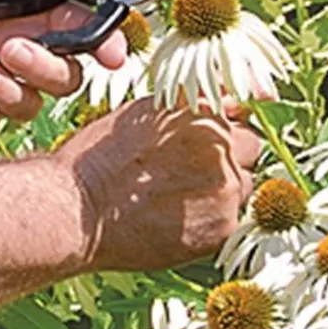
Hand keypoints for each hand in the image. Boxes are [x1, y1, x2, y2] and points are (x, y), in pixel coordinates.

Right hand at [52, 99, 263, 272]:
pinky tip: (176, 220)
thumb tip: (231, 103)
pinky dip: (211, 220)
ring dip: (222, 189)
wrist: (78, 211)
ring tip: (178, 199)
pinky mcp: (223, 225)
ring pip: (244, 186)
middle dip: (228, 157)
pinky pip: (232, 219)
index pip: (242, 113)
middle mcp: (223, 143)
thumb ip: (189, 105)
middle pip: (249, 148)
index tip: (204, 144)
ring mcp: (227, 185)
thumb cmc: (97, 160)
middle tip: (187, 173)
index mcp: (203, 108)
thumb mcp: (141, 113)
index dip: (222, 128)